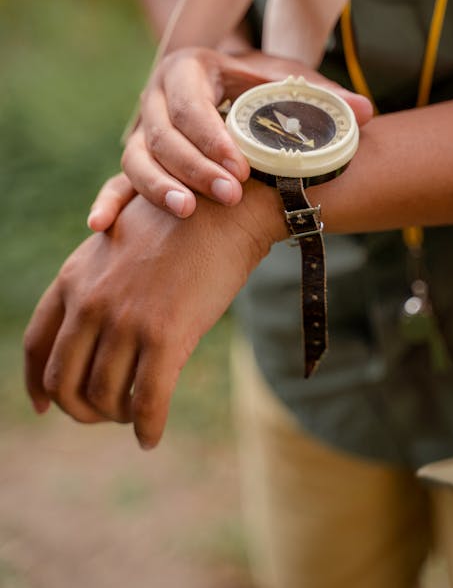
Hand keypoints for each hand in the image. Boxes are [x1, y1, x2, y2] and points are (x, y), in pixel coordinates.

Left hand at [25, 180, 285, 448]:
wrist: (222, 209)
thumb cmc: (177, 228)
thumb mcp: (118, 247)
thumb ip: (95, 287)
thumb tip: (93, 334)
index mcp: (74, 279)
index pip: (36, 345)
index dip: (36, 384)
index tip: (43, 406)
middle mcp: (91, 301)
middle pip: (63, 381)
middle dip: (79, 409)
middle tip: (103, 415)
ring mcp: (126, 319)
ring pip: (103, 396)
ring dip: (117, 417)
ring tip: (134, 416)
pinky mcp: (166, 335)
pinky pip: (146, 401)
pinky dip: (147, 428)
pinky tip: (151, 437)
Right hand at [87, 47, 372, 230]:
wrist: (226, 88)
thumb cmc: (259, 86)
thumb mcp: (287, 82)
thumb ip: (321, 96)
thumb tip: (366, 112)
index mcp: (190, 69)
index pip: (192, 103)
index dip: (212, 136)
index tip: (241, 166)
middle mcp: (157, 98)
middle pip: (162, 134)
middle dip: (194, 166)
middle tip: (228, 195)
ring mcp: (142, 130)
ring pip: (135, 158)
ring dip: (157, 186)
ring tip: (187, 211)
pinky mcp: (137, 157)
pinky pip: (117, 179)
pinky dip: (109, 200)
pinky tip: (101, 226)